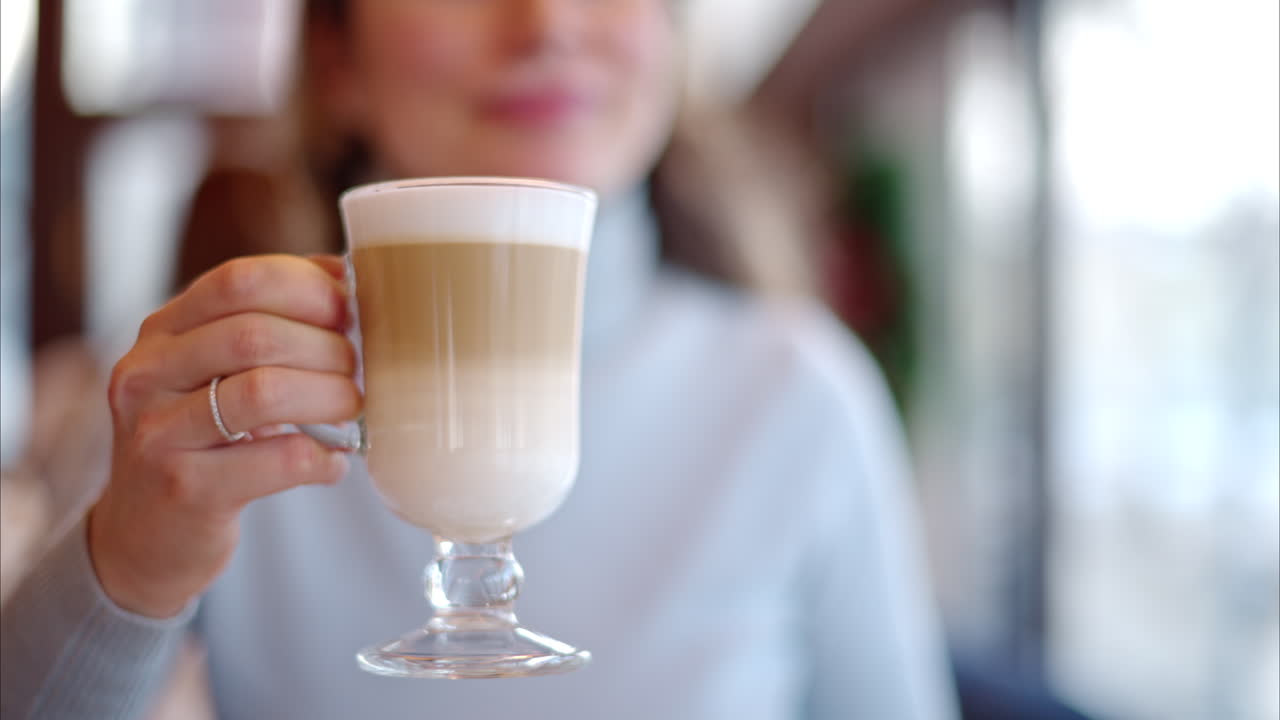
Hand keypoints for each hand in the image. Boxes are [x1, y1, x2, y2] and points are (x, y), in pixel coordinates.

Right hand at [90, 255, 361, 617]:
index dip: (307, 288)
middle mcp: (148, 375)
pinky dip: (323, 457)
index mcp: (162, 332)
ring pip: (265, 392)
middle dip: (326, 348)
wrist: (144, 535)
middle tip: (355, 370)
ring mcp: (158, 433)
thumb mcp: (217, 371)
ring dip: (330, 397)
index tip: (347, 311)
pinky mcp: (186, 490)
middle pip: (256, 334)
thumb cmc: (204, 440)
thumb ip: (269, 322)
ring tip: (351, 409)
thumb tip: (346, 274)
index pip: (238, 281)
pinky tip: (332, 463)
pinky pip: (278, 461)